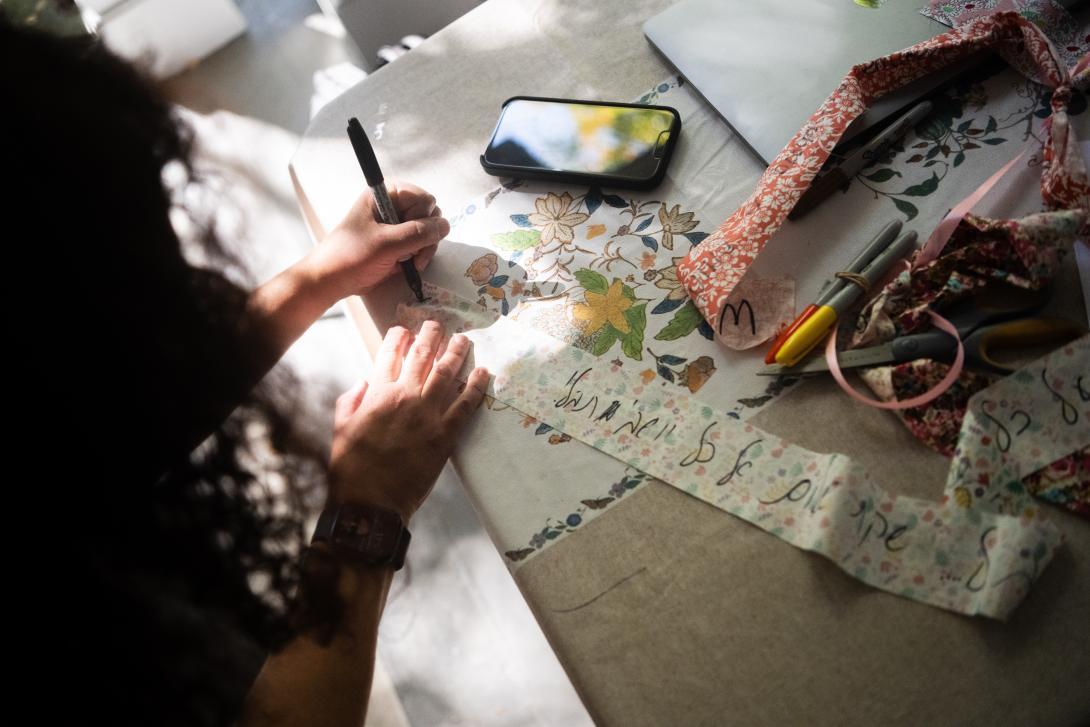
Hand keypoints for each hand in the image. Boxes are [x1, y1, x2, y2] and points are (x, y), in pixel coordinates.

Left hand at [309, 181, 449, 300]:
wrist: (333, 280)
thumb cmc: (352, 256)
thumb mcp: (386, 243)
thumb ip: (418, 233)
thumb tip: (445, 226)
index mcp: (385, 195)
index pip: (423, 198)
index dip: (421, 217)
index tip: (406, 233)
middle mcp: (394, 206)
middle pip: (430, 215)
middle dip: (426, 236)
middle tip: (412, 253)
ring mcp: (398, 225)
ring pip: (429, 231)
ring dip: (424, 249)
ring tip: (410, 262)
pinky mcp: (400, 242)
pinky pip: (423, 244)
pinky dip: (420, 255)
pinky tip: (410, 265)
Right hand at [328, 321, 489, 521]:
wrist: (370, 503)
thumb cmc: (351, 468)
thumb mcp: (341, 428)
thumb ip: (351, 400)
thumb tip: (364, 381)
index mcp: (377, 393)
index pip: (389, 354)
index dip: (399, 336)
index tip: (406, 328)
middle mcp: (404, 397)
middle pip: (422, 356)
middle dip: (431, 335)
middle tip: (439, 324)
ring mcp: (427, 415)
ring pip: (447, 374)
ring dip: (457, 352)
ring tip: (464, 340)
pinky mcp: (445, 435)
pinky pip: (466, 405)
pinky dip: (477, 386)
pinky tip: (484, 373)